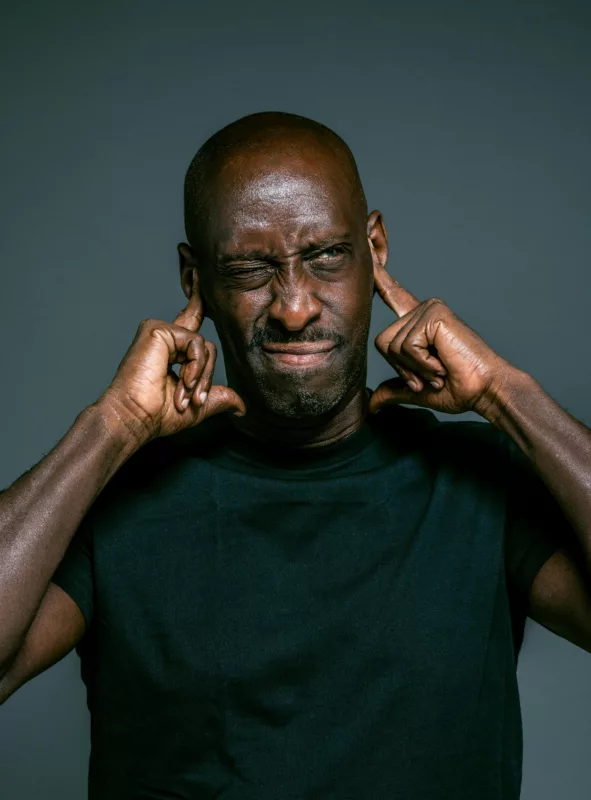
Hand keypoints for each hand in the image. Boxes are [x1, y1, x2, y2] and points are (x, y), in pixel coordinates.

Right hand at [96, 284, 245, 445]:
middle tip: (193, 400)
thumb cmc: (159, 414)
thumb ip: (220, 398)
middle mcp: (167, 336)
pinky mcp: (158, 330)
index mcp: (173, 349)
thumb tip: (242, 407)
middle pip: (206, 342)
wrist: (136, 417)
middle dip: (204, 375)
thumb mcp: (199, 407)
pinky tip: (183, 380)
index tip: (199, 268)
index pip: (192, 316)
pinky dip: (195, 366)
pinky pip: (196, 344)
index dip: (198, 295)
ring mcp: (161, 331)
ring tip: (185, 396)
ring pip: (205, 347)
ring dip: (200, 376)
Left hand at [368, 263, 514, 416]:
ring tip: (439, 370)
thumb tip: (371, 405)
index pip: (392, 294)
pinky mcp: (435, 315)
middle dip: (403, 369)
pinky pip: (407, 347)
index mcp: (418, 323)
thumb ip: (394, 390)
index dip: (379, 276)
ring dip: (415, 369)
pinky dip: (422, 365)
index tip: (367, 247)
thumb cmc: (459, 389)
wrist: (486, 391)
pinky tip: (442, 364)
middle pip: (382, 342)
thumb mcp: (418, 391)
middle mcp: (422, 310)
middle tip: (432, 375)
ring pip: (393, 346)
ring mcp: (429, 309)